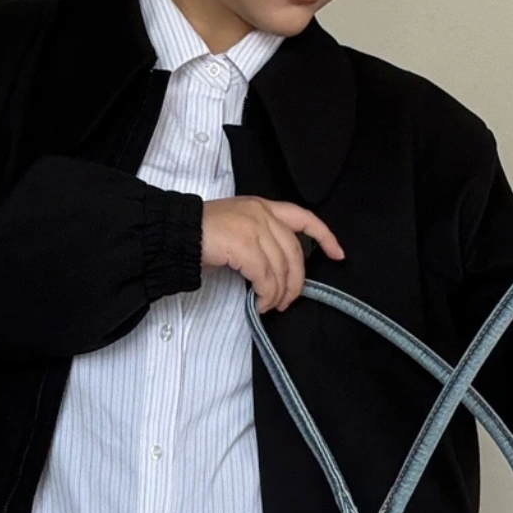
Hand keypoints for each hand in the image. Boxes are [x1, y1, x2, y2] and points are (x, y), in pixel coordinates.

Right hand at [202, 196, 344, 312]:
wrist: (173, 233)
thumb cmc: (200, 235)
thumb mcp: (237, 228)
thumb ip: (261, 239)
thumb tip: (278, 271)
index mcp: (262, 207)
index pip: (303, 217)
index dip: (325, 236)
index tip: (338, 254)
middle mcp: (261, 214)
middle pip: (294, 252)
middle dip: (296, 281)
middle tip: (289, 300)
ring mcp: (253, 228)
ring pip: (281, 268)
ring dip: (279, 294)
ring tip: (270, 306)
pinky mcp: (243, 245)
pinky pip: (265, 277)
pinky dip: (266, 295)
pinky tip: (260, 304)